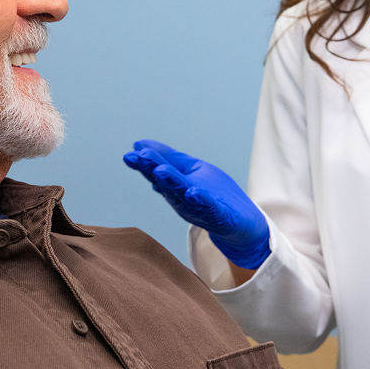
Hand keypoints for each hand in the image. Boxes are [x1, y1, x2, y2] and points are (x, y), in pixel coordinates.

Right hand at [122, 140, 270, 268]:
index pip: (157, 173)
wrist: (240, 223)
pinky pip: (209, 207)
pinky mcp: (219, 215)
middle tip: (140, 158)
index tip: (129, 154)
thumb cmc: (214, 195)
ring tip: (162, 171)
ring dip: (172, 183)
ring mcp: (200, 208)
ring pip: (183, 195)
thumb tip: (140, 145)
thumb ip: (168, 159)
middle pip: (166, 183)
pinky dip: (201, 200)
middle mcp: (183, 198)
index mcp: (176, 186)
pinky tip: (193, 192)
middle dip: (153, 170)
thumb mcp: (189, 171)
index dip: (144, 164)